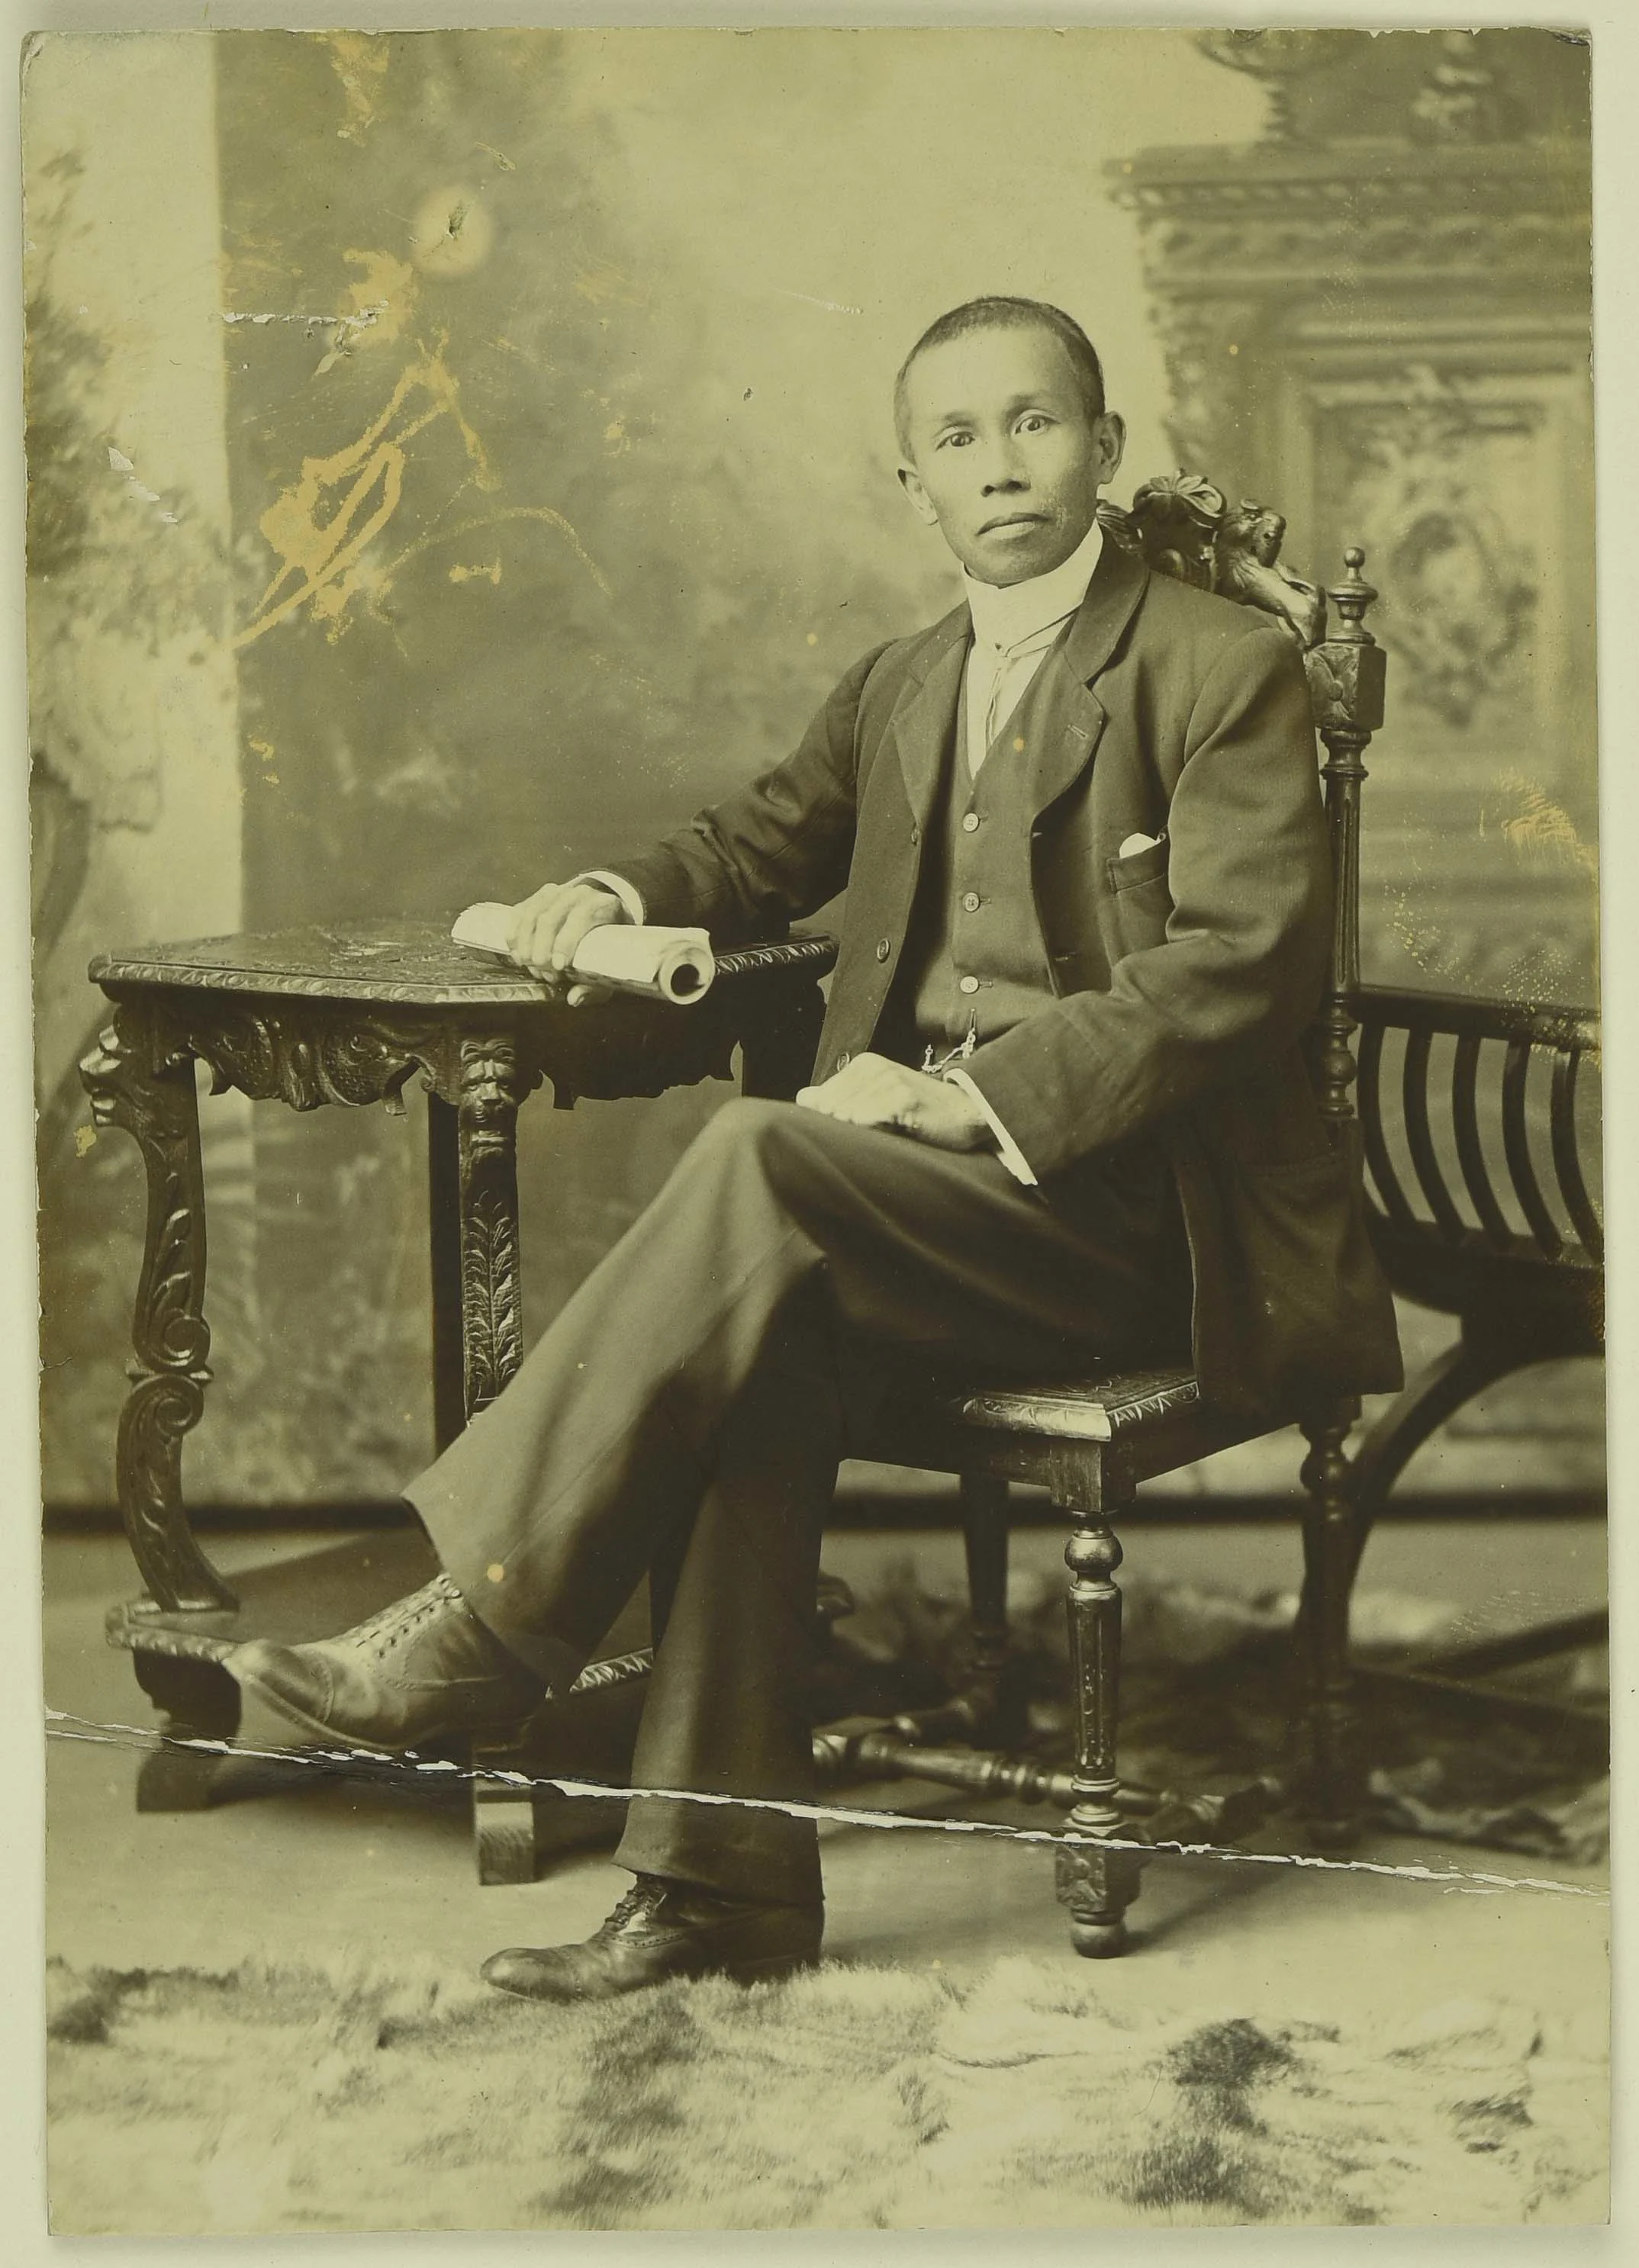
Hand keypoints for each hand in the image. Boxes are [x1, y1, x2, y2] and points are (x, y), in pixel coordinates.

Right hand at [505, 881, 623, 1005]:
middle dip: (540, 948)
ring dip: (524, 943)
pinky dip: (513, 933)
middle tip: (539, 971)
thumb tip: (574, 999)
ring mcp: (556, 892)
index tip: (557, 966)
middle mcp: (577, 894)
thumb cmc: (605, 941)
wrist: (601, 912)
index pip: (580, 918)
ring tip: (526, 964)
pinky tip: (516, 951)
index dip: (565, 943)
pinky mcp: (538, 896)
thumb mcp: (608, 962)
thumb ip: (594, 984)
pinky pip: (519, 911)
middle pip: (550, 918)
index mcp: (600, 905)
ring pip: (531, 914)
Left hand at [794, 1052, 992, 1151]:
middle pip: (829, 1111)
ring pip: (845, 1118)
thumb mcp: (876, 1098)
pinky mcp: (902, 1097)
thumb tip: (803, 1098)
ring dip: (860, 1136)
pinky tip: (894, 1134)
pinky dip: (873, 1135)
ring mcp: (888, 1080)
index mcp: (862, 1065)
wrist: (966, 1112)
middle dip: (842, 1130)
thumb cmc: (920, 1112)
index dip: (830, 1124)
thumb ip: (838, 1097)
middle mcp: (872, 1067)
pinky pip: (865, 1122)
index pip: (818, 1101)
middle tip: (873, 1137)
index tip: (856, 1133)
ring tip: (885, 1136)